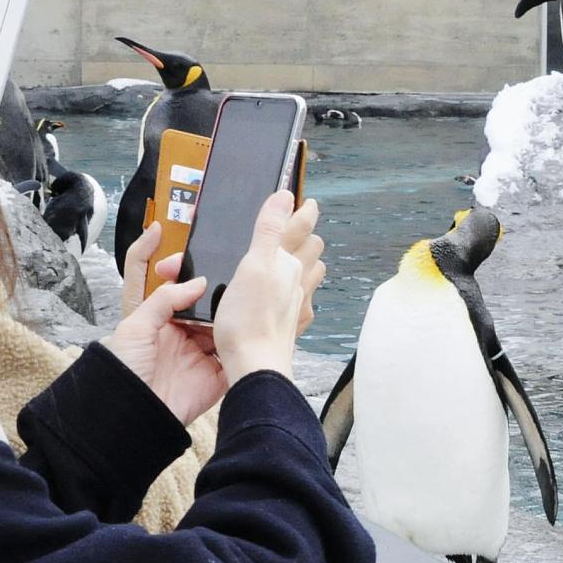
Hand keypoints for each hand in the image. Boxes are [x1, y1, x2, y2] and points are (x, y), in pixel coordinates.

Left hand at [103, 223, 228, 423]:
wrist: (135, 415)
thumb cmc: (124, 369)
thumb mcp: (135, 326)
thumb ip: (166, 299)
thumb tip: (199, 282)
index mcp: (149, 314)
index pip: (146, 274)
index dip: (151, 250)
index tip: (162, 229)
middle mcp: (175, 327)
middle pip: (196, 295)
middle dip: (210, 279)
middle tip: (223, 260)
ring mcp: (198, 348)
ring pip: (221, 319)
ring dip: (231, 306)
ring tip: (245, 285)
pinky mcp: (217, 370)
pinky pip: (236, 349)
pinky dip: (246, 336)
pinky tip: (255, 318)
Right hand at [213, 191, 326, 380]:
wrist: (256, 364)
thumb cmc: (250, 318)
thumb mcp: (254, 264)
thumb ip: (271, 229)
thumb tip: (286, 197)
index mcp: (286, 262)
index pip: (301, 228)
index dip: (305, 213)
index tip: (309, 203)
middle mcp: (297, 281)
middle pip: (312, 251)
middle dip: (310, 236)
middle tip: (304, 226)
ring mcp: (297, 304)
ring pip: (312, 276)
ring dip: (310, 262)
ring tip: (302, 256)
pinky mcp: (292, 325)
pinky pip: (304, 303)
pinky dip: (303, 293)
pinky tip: (296, 296)